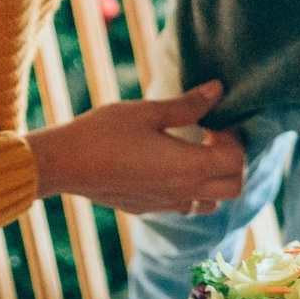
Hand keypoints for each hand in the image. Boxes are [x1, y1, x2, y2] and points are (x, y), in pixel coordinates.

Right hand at [27, 80, 245, 213]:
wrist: (63, 164)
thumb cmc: (103, 132)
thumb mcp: (147, 111)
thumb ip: (187, 105)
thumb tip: (218, 89)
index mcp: (187, 167)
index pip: (236, 161)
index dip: (235, 139)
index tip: (215, 122)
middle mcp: (182, 192)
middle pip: (234, 187)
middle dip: (232, 161)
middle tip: (211, 136)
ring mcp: (165, 205)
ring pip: (212, 203)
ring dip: (214, 179)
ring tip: (194, 153)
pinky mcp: (148, 209)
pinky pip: (185, 206)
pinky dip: (191, 189)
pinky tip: (168, 165)